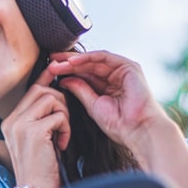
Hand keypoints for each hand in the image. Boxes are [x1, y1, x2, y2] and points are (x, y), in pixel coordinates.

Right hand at [0, 66, 69, 187]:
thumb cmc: (40, 170)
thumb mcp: (35, 141)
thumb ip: (39, 120)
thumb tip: (54, 98)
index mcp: (10, 122)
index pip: (30, 90)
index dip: (45, 78)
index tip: (57, 69)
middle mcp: (11, 121)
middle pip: (40, 90)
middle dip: (60, 100)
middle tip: (64, 122)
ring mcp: (20, 125)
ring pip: (50, 98)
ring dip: (64, 114)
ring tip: (62, 134)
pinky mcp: (33, 132)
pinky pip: (58, 116)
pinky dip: (66, 128)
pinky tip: (63, 145)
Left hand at [47, 50, 164, 148]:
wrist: (137, 130)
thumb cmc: (119, 124)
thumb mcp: (92, 105)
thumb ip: (80, 90)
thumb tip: (64, 79)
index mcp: (106, 86)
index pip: (83, 74)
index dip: (66, 71)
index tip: (49, 71)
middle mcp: (114, 76)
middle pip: (87, 65)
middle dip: (67, 63)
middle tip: (50, 61)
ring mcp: (122, 70)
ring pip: (94, 60)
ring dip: (74, 60)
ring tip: (58, 63)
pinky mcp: (129, 66)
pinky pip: (104, 57)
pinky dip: (88, 58)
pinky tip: (73, 61)